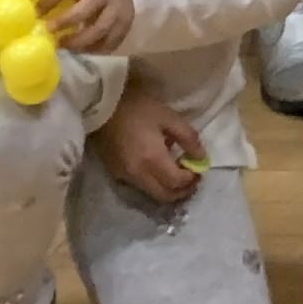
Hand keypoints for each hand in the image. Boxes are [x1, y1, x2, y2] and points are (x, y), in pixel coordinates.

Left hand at [41, 0, 134, 52]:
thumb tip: (32, 12)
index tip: (36, 14)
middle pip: (87, 9)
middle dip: (66, 23)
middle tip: (51, 35)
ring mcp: (118, 9)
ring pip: (100, 30)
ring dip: (79, 42)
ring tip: (64, 46)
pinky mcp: (126, 25)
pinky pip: (109, 43)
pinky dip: (93, 49)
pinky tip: (82, 50)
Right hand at [98, 80, 200, 204]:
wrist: (102, 107)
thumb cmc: (138, 107)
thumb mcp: (168, 116)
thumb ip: (188, 138)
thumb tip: (201, 157)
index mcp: (152, 159)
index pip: (177, 182)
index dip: (192, 179)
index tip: (200, 170)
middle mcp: (138, 174)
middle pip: (164, 196)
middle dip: (182, 191)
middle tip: (193, 178)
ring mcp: (125, 177)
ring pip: (152, 194)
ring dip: (168, 189)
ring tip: (178, 173)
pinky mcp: (116, 174)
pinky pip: (140, 187)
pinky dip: (154, 184)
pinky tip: (159, 168)